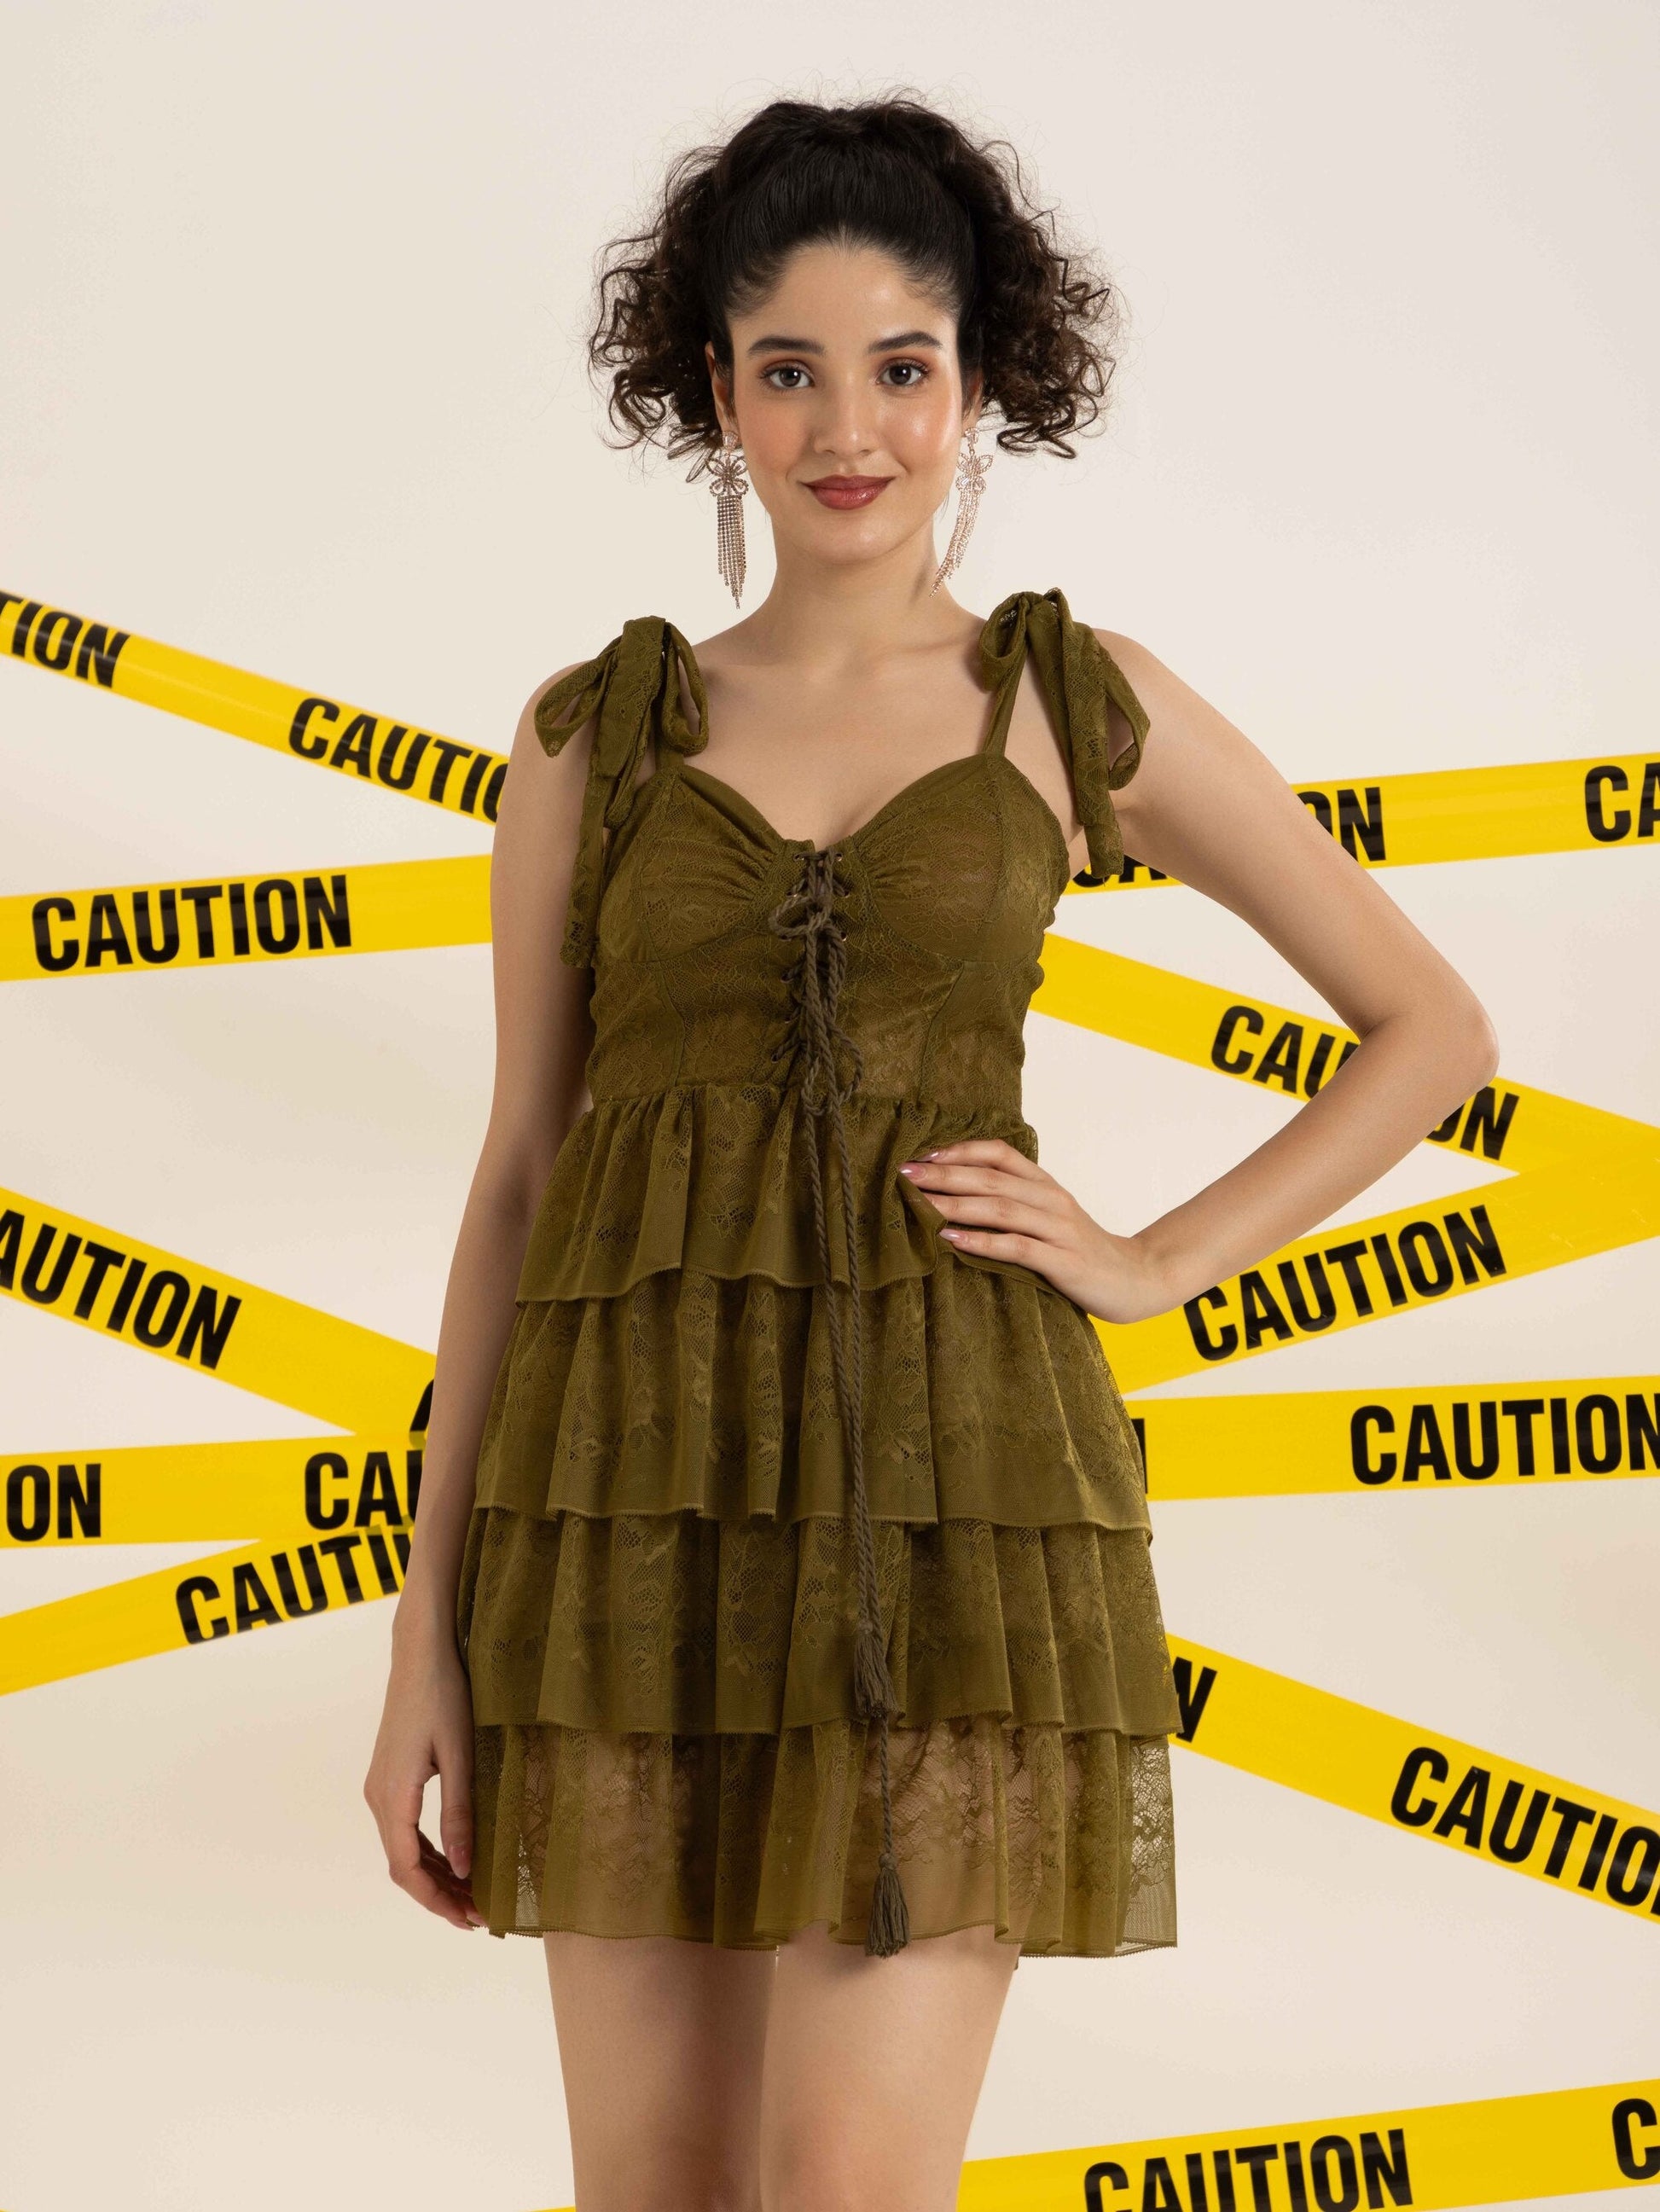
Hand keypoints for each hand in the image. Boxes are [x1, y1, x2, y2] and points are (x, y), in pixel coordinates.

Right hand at [363, 1608, 484, 1930]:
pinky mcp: (389, 1777)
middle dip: (439, 1894)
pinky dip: (427, 1851)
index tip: (470, 1920)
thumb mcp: (460, 1756)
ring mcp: (380, 1787)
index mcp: (393, 1797)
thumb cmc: (444, 1696)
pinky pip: (403, 1828)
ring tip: (471, 1894)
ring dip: (434, 1874)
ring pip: (402, 1848)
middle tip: (478, 1915)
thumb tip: (467, 1869)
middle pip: (403, 1865)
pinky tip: (455, 1857)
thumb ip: (460, 1814)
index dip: (437, 1901)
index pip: (408, 1869)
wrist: (420, 1652)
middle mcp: (378, 1797)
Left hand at [899, 1138, 1174, 1324]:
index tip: (922, 1155)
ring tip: (919, 1203)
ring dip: (955, 1204)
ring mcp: (1058, 1229)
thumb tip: (955, 1196)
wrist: (1135, 1279)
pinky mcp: (1063, 1261)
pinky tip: (953, 1240)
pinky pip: (1017, 1247)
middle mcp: (1051, 1199)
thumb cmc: (1080, 1250)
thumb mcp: (1048, 1217)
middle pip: (991, 1178)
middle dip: (944, 1174)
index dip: (960, 1150)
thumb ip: (1013, 1203)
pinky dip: (982, 1242)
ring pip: (1000, 1208)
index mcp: (1045, 1185)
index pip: (1000, 1154)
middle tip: (904, 1174)